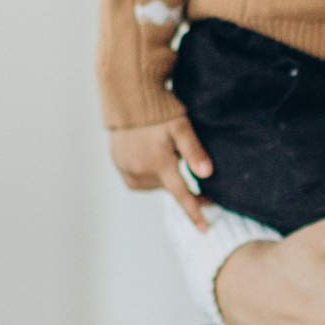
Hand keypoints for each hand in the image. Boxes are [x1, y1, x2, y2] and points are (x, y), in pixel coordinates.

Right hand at [108, 109, 213, 224]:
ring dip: (161, 177)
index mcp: (160, 163)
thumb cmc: (159, 109)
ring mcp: (126, 168)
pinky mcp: (117, 163)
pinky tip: (149, 157)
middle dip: (178, 180)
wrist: (128, 95)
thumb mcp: (182, 127)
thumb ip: (194, 151)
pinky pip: (136, 179)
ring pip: (152, 184)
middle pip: (168, 187)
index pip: (182, 195)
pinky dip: (147, 174)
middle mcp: (141, 170)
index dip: (195, 212)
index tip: (205, 229)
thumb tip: (206, 175)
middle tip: (181, 159)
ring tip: (162, 154)